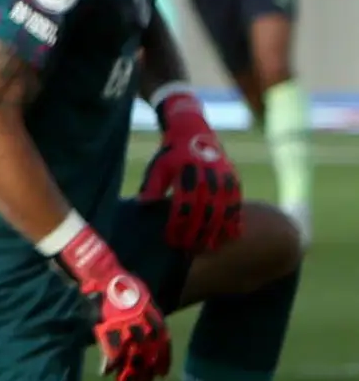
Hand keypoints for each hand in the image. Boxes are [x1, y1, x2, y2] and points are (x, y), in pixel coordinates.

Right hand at [54, 222, 168, 380]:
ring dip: (131, 370)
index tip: (163, 371)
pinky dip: (109, 362)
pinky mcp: (107, 324)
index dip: (163, 356)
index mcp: (150, 310)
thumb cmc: (115, 278)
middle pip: (149, 349)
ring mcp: (124, 322)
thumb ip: (142, 309)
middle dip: (148, 368)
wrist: (98, 269)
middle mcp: (141, 319)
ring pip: (132, 353)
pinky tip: (107, 372)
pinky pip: (110, 348)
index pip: (161, 338)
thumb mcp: (137, 292)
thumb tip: (147, 323)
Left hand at [139, 85, 244, 253]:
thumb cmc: (170, 152)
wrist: (193, 130)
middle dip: (197, 234)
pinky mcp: (234, 180)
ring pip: (223, 211)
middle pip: (205, 213)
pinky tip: (231, 235)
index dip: (179, 226)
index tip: (172, 240)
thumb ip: (152, 186)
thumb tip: (142, 204)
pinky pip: (237, 204)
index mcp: (188, 175)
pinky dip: (235, 220)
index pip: (183, 207)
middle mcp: (209, 178)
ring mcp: (225, 179)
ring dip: (217, 231)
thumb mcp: (158, 166)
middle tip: (188, 249)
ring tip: (209, 247)